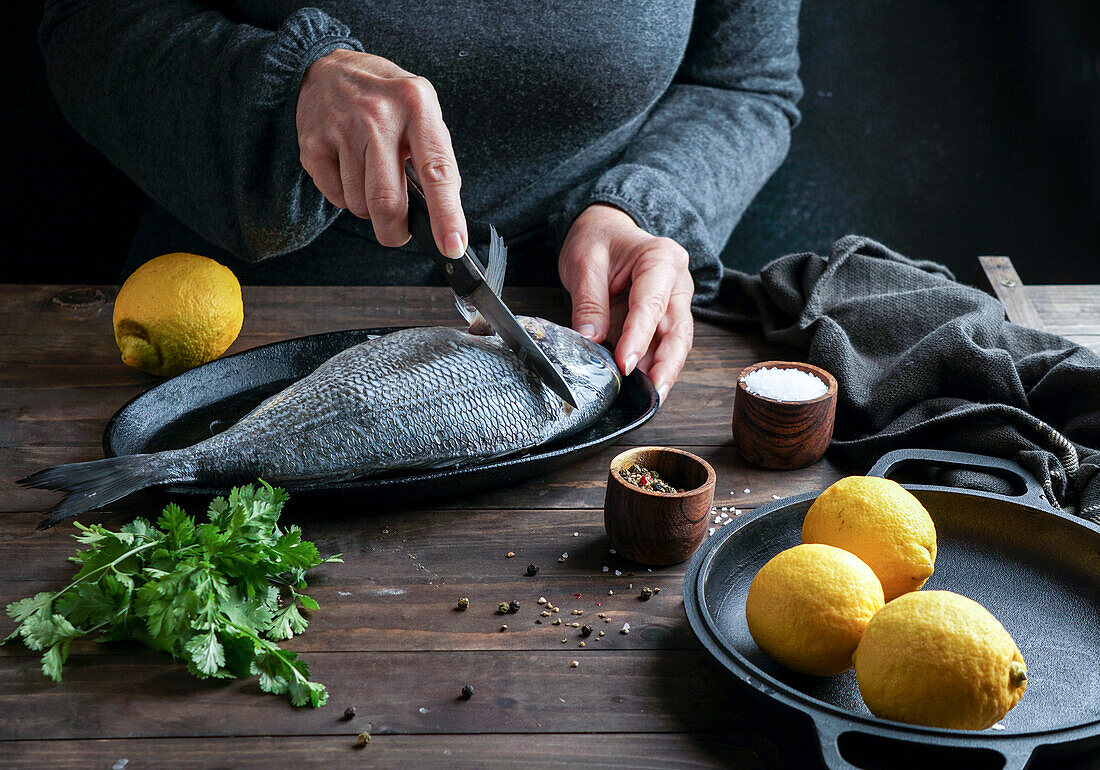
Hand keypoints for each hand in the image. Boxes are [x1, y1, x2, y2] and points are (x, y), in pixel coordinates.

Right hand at [295, 49, 466, 256]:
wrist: (328, 69)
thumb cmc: (386, 100)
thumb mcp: (422, 113)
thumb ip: (435, 159)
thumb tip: (444, 217)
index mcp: (417, 106)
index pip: (437, 172)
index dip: (447, 215)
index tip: (452, 247)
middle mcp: (378, 116)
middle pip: (388, 202)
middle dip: (395, 231)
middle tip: (398, 232)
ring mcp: (341, 129)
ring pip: (360, 205)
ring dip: (369, 208)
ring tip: (371, 177)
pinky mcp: (312, 144)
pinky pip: (335, 197)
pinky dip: (346, 197)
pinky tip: (349, 169)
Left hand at [558, 204, 693, 400]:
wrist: (604, 229)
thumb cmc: (598, 240)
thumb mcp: (584, 262)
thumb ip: (589, 302)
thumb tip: (590, 339)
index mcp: (661, 258)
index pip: (652, 304)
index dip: (638, 337)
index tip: (624, 363)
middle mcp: (676, 282)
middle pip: (678, 329)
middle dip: (667, 364)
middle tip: (654, 392)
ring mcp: (674, 301)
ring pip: (676, 342)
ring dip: (663, 370)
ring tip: (650, 397)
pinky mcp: (663, 318)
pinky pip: (662, 345)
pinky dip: (653, 366)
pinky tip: (643, 386)